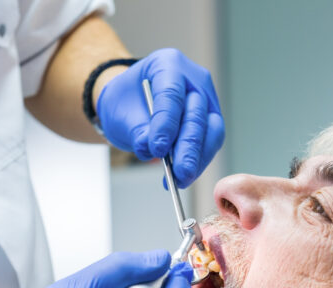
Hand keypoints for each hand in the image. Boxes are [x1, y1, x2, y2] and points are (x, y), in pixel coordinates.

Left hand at [97, 48, 224, 187]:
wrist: (132, 104)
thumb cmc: (126, 102)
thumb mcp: (120, 112)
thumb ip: (136, 129)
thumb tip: (149, 147)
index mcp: (168, 64)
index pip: (171, 94)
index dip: (166, 123)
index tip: (158, 148)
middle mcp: (193, 79)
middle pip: (196, 115)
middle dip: (187, 148)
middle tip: (179, 172)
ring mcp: (206, 99)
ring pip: (212, 131)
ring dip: (198, 158)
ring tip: (182, 179)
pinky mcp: (211, 120)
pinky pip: (210, 142)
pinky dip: (198, 162)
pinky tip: (183, 177)